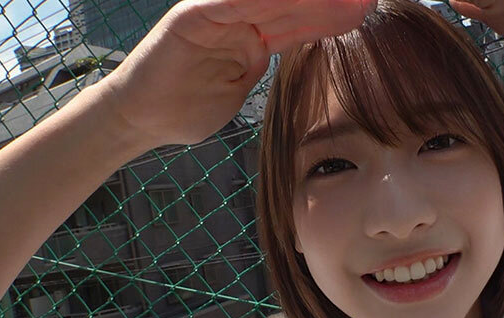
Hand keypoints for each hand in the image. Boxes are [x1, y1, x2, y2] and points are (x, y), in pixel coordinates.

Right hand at [94, 0, 375, 147]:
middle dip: (327, 2)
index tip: (362, 13)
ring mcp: (216, 13)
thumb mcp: (237, 92)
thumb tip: (283, 69)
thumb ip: (257, 72)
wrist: (141, 119)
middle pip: (290, 5)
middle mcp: (237, 20)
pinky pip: (233, 1)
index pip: (298, 22)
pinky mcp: (194, 14)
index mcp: (252, 40)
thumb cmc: (185, 110)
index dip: (329, 18)